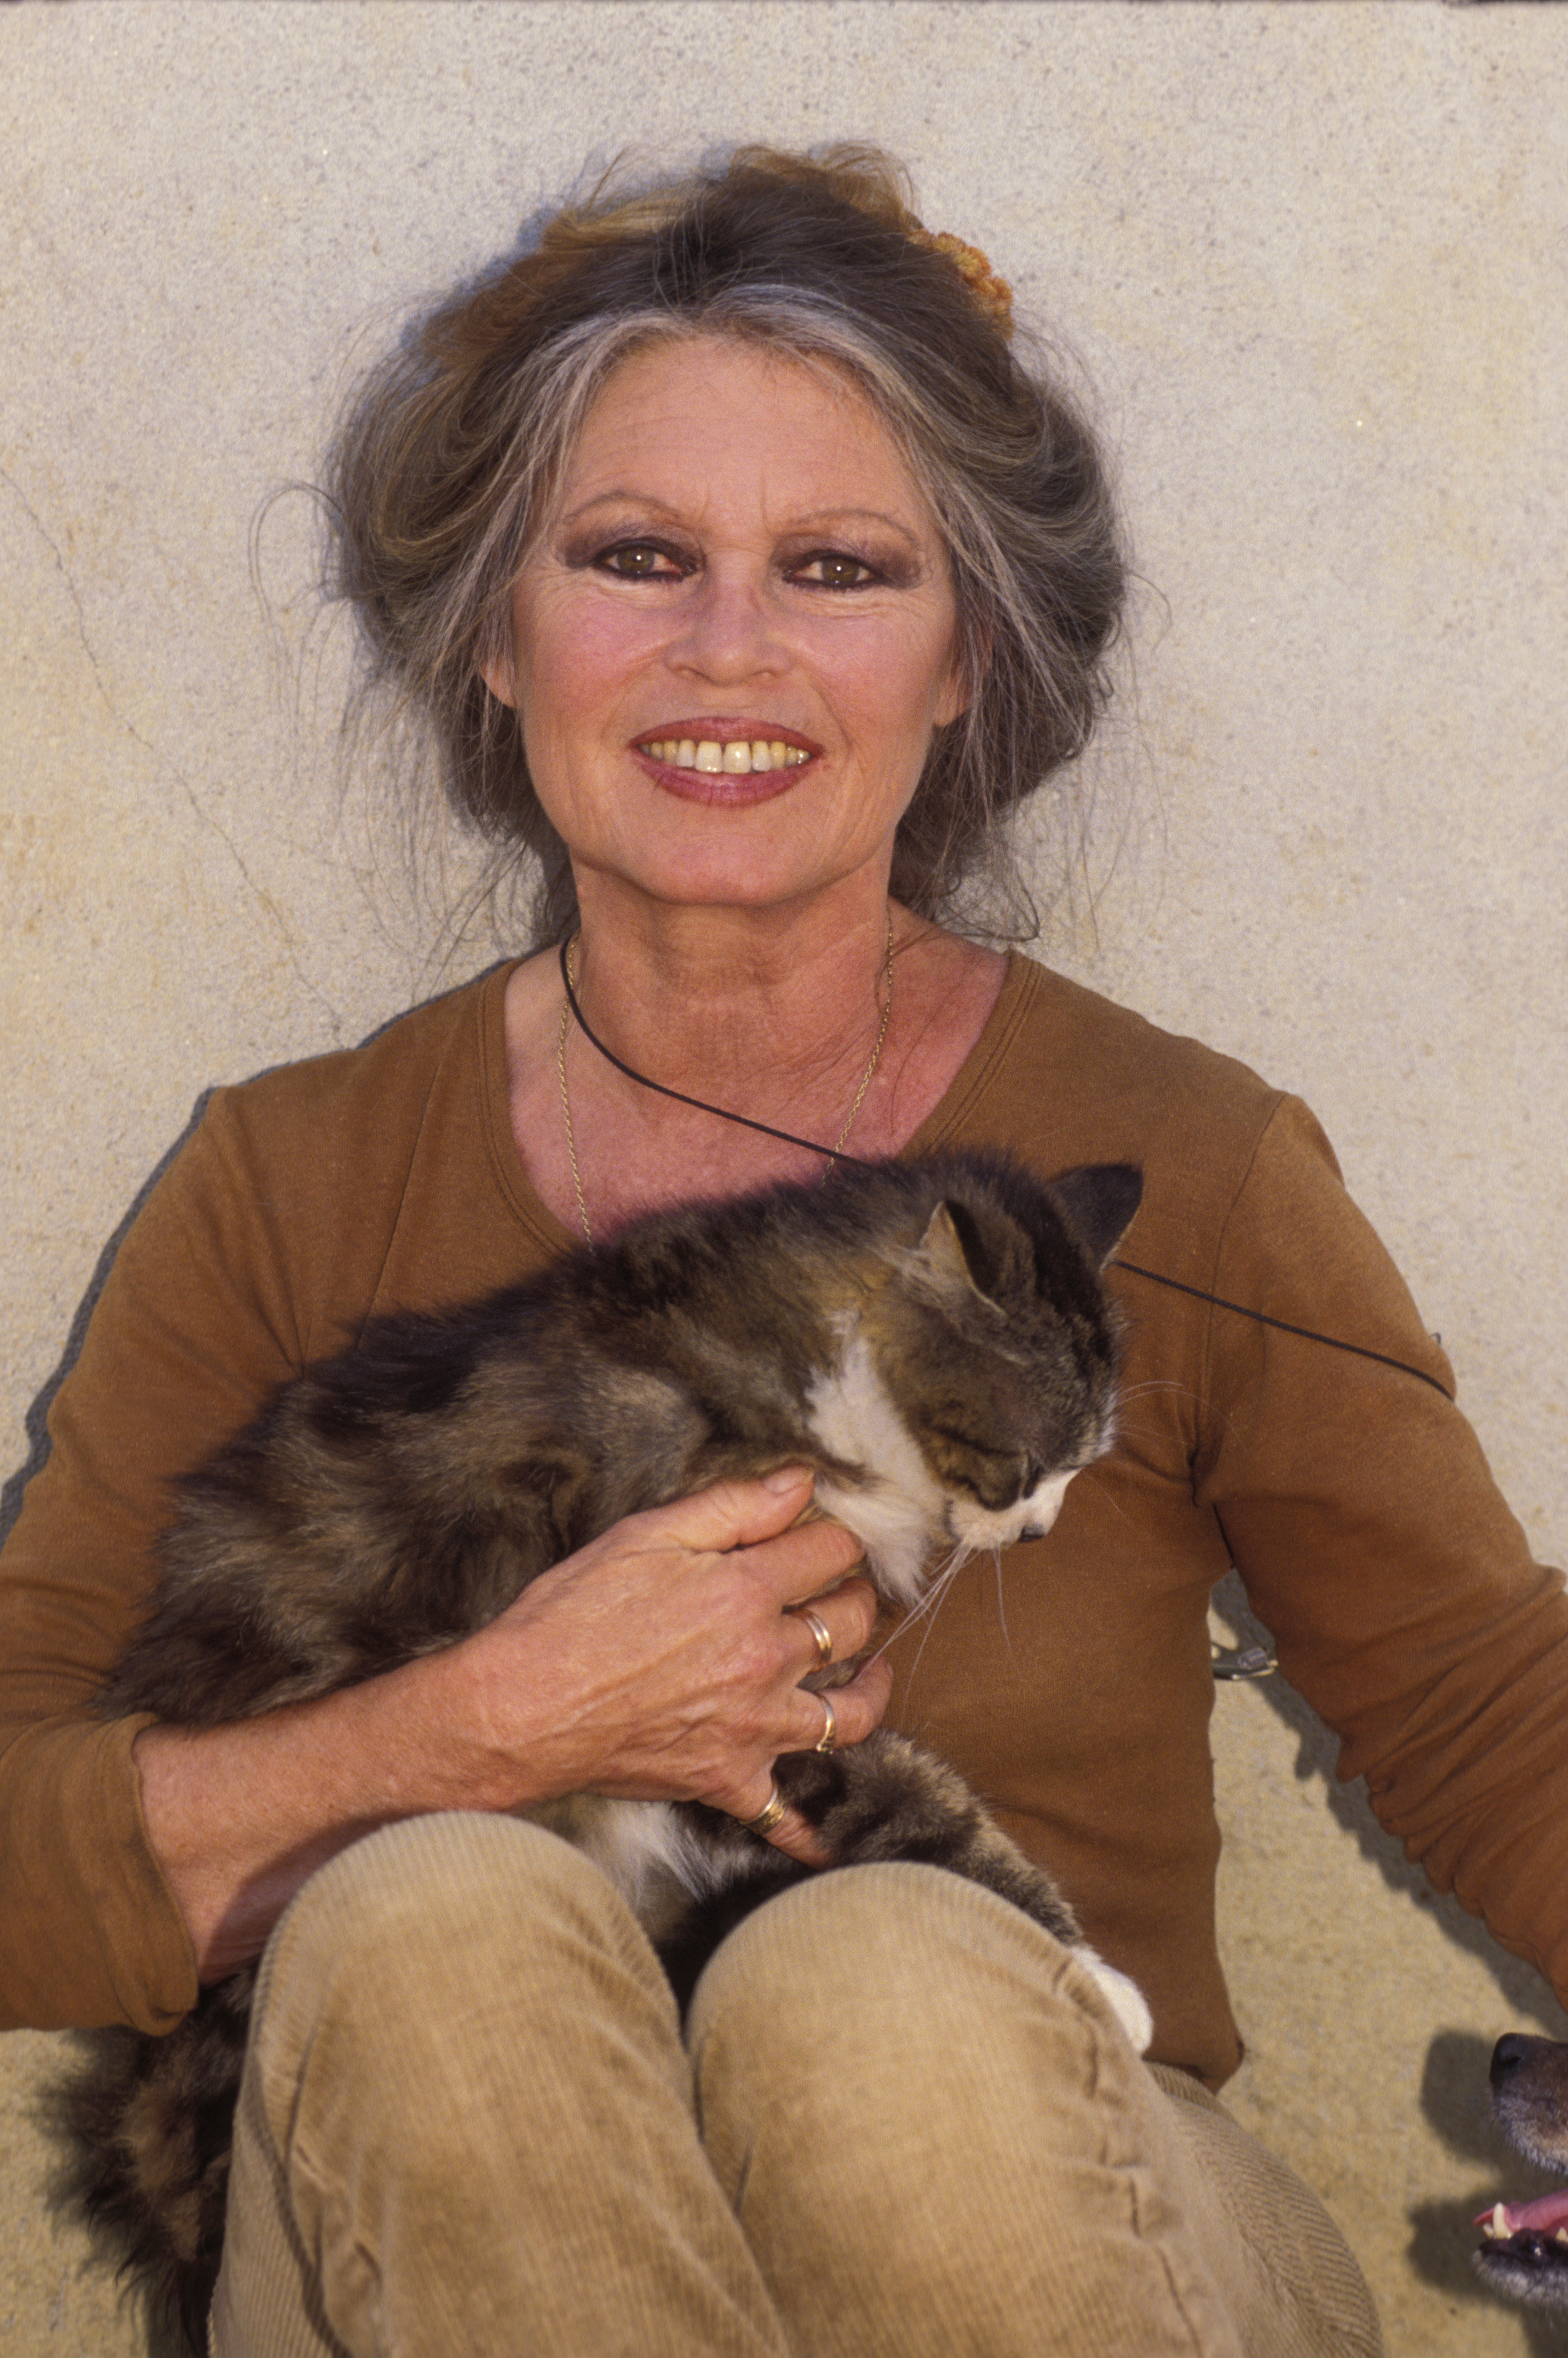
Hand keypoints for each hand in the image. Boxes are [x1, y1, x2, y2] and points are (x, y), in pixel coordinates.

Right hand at [457, 1467, 892, 1863]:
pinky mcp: (728, 1780)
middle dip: (856, 1598)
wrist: (522, 1708)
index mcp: (747, 1593)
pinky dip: (811, 1829)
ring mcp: (754, 1728)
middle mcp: (766, 1661)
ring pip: (849, 1714)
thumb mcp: (646, 1536)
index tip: (827, 1536)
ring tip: (873, 1672)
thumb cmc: (572, 1615)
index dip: (835, 1536)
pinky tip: (829, 1834)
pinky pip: (786, 1815)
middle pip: (850, 1624)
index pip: (830, 1551)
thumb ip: (733, 1506)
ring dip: (870, 1688)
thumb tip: (801, 1482)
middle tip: (846, 1592)